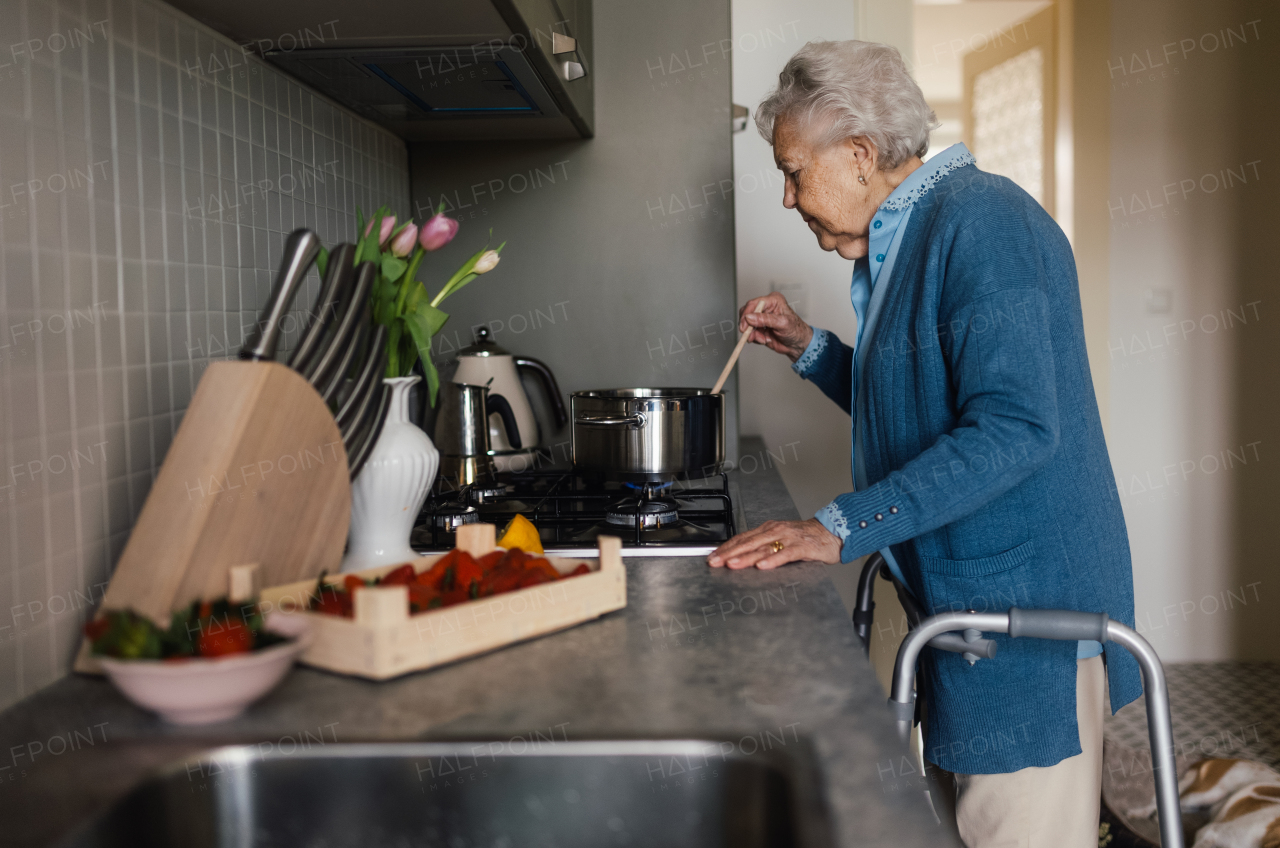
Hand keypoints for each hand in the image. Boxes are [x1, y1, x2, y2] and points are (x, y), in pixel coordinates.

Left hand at [707, 518, 840, 569]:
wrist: (832, 532)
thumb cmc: (805, 538)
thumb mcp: (780, 538)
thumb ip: (763, 546)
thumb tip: (741, 557)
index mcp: (768, 529)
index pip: (742, 538)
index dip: (726, 548)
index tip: (712, 557)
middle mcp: (776, 531)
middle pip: (748, 542)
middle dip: (729, 553)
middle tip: (714, 562)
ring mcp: (788, 538)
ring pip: (763, 548)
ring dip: (746, 557)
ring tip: (731, 564)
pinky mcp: (801, 547)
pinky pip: (785, 554)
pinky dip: (773, 560)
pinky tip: (762, 566)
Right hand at [739, 292, 812, 361]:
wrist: (798, 344)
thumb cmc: (796, 331)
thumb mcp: (782, 324)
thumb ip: (765, 320)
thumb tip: (749, 317)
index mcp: (773, 300)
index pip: (754, 304)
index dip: (747, 314)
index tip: (744, 326)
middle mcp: (766, 307)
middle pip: (747, 313)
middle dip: (748, 326)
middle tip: (750, 335)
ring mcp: (761, 318)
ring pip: (747, 324)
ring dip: (753, 334)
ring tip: (763, 339)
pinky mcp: (759, 327)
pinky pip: (750, 332)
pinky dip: (755, 338)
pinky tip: (764, 340)